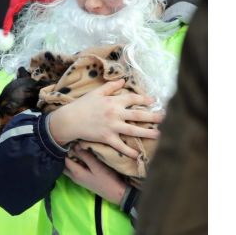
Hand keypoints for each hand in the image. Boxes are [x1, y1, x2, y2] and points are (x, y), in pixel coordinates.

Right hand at [48, 79, 163, 157]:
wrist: (69, 120)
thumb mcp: (96, 92)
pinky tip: (137, 154)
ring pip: (133, 130)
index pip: (132, 99)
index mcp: (113, 101)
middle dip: (153, 117)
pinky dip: (128, 151)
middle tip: (166, 118)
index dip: (144, 99)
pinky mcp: (107, 138)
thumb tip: (123, 81)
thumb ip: (110, 87)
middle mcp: (115, 114)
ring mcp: (112, 127)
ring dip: (147, 133)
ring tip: (159, 135)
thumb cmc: (82, 105)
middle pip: (138, 115)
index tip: (153, 101)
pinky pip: (120, 146)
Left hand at [64, 145, 126, 204]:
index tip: (70, 141)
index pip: (64, 159)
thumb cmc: (107, 179)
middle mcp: (74, 177)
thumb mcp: (96, 165)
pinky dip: (76, 163)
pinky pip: (75, 169)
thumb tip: (75, 145)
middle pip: (65, 164)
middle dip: (66, 155)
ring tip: (78, 150)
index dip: (65, 150)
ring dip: (72, 159)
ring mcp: (78, 179)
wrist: (116, 193)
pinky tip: (83, 158)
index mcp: (76, 172)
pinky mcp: (83, 180)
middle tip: (73, 145)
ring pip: (70, 167)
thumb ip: (85, 155)